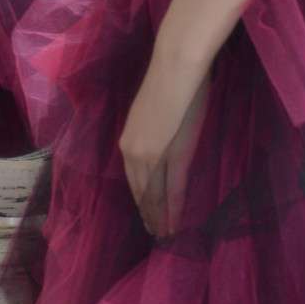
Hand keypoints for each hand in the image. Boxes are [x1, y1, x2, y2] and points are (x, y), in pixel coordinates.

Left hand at [119, 50, 210, 237]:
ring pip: (152, 195)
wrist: (175, 68)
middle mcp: (132, 151)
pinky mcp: (166, 156)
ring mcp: (148, 155)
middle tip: (155, 232)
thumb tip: (163, 139)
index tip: (146, 212)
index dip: (141, 197)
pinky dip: (171, 211)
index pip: (134, 176)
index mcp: (129, 138)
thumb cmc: (172, 80)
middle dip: (148, 213)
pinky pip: (169, 191)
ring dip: (158, 218)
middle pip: (140, 190)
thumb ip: (157, 130)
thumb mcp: (158, 111)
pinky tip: (173, 225)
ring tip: (164, 235)